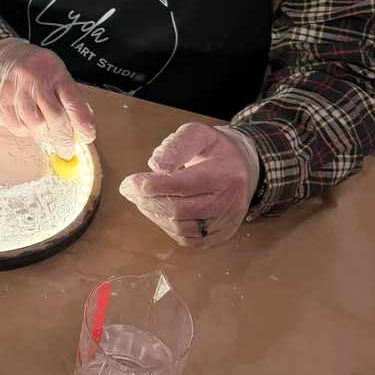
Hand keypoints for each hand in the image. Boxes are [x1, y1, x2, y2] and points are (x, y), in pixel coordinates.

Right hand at [0, 39, 94, 158]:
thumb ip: (69, 94)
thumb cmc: (30, 66)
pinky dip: (26, 131)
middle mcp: (34, 80)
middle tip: (67, 150)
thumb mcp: (54, 70)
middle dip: (64, 139)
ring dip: (44, 135)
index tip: (87, 137)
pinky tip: (27, 124)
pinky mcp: (0, 103)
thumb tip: (82, 122)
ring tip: (46, 135)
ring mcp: (16, 91)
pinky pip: (17, 127)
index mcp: (54, 71)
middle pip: (55, 117)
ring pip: (36, 125)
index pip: (73, 101)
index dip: (82, 123)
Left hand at [119, 123, 258, 245]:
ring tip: (141, 200)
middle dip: (148, 201)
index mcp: (225, 174)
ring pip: (181, 228)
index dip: (152, 185)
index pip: (182, 184)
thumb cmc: (215, 149)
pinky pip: (188, 240)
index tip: (129, 182)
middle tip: (129, 191)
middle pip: (179, 209)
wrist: (245, 168)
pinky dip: (167, 228)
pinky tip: (158, 212)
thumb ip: (177, 145)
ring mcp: (226, 222)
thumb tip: (156, 165)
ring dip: (154, 215)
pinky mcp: (221, 235)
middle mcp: (229, 202)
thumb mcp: (198, 134)